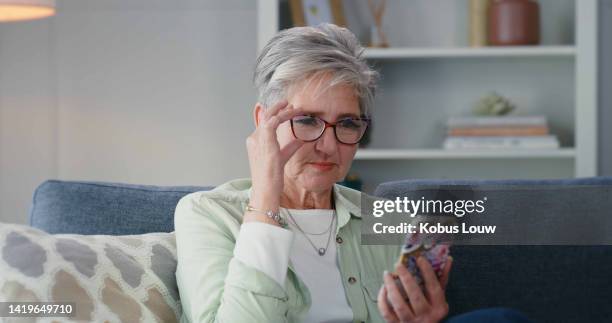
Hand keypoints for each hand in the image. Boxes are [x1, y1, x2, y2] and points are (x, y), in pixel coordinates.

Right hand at [245, 100, 304, 222]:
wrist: (265, 191)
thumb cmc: (272, 179)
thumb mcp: (283, 157)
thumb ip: (290, 147)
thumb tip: (301, 139)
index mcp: (255, 143)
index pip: (264, 123)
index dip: (276, 115)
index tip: (288, 110)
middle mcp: (254, 139)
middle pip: (265, 117)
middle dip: (277, 108)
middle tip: (289, 103)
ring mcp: (257, 140)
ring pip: (269, 116)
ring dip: (282, 110)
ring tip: (293, 106)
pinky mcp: (265, 142)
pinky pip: (272, 122)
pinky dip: (282, 116)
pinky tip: (292, 114)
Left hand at [377, 256, 452, 322]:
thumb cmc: (431, 310)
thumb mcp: (439, 298)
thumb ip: (442, 279)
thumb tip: (448, 260)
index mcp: (438, 308)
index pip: (433, 287)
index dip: (427, 272)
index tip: (419, 259)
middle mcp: (426, 316)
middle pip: (415, 296)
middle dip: (406, 278)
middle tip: (398, 264)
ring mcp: (411, 322)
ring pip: (399, 305)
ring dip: (392, 288)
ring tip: (387, 274)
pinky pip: (387, 313)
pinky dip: (383, 300)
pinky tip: (384, 288)